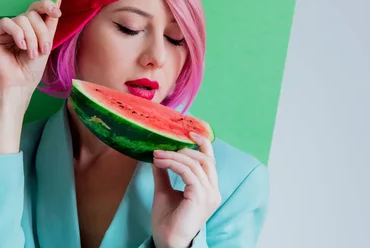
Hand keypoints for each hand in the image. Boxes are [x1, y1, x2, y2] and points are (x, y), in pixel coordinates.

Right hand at [0, 0, 61, 92]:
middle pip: (32, 14)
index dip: (47, 6)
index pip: (36, 8)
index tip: (57, 12)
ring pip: (22, 19)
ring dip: (31, 38)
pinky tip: (20, 47)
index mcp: (27, 27)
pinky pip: (6, 22)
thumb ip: (50, 21)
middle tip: (43, 50)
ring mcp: (1, 29)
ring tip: (31, 54)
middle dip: (41, 32)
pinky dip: (17, 34)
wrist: (19, 85)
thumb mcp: (46, 42)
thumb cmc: (31, 69)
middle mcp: (14, 25)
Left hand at [151, 133, 221, 247]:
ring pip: (194, 163)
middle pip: (204, 158)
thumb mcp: (164, 190)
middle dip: (183, 149)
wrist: (167, 242)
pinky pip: (187, 171)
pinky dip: (172, 163)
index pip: (210, 160)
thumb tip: (158, 155)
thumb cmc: (167, 221)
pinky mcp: (200, 197)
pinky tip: (160, 162)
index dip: (202, 143)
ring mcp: (209, 194)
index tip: (188, 132)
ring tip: (157, 155)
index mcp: (208, 189)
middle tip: (162, 149)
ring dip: (173, 156)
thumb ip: (164, 173)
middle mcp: (213, 190)